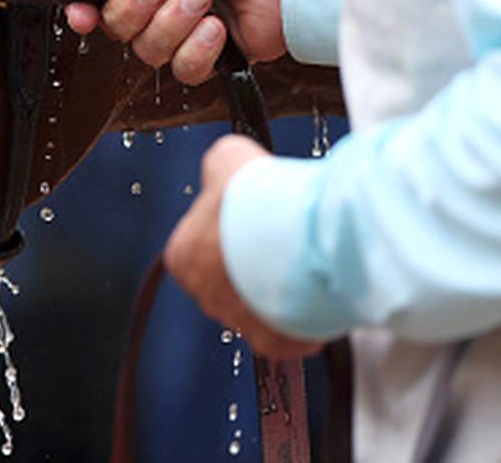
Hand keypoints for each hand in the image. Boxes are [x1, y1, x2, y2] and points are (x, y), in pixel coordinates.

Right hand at [53, 0, 286, 83]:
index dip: (85, 8)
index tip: (80, 13)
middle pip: (118, 26)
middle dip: (139, 8)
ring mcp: (184, 28)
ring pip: (149, 50)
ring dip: (175, 23)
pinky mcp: (210, 54)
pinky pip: (184, 68)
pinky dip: (200, 47)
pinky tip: (219, 26)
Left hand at [165, 135, 319, 358]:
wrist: (293, 230)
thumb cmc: (254, 198)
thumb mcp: (227, 159)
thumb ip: (221, 168)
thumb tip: (226, 166)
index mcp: (183, 256)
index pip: (202, 248)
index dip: (232, 232)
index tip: (255, 221)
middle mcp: (204, 294)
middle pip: (232, 280)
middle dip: (257, 263)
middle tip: (285, 241)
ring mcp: (240, 321)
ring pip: (263, 306)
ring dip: (283, 288)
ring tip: (306, 262)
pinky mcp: (276, 341)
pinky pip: (292, 332)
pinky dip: (306, 315)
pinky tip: (317, 289)